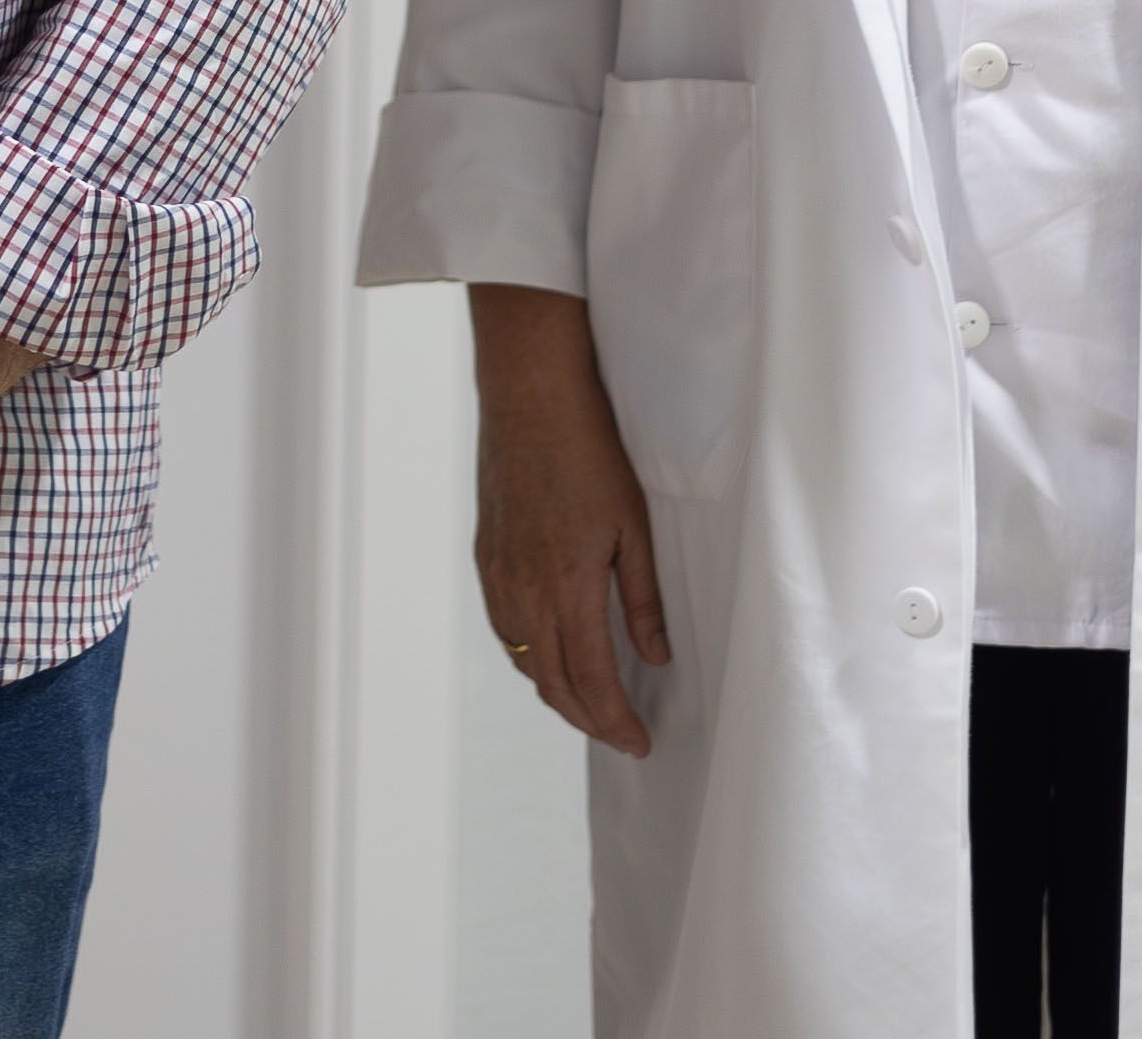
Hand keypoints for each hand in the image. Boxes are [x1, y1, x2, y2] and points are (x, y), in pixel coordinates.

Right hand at [468, 285, 673, 755]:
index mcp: (567, 585)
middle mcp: (524, 590)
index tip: (639, 742)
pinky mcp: (485, 558)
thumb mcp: (635, 526)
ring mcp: (499, 576)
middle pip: (552, 684)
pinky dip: (530, 658)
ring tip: (592, 706)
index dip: (615, 722)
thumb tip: (656, 658)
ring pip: (524, 661)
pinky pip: (505, 630)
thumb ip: (644, 599)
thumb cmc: (589, 452)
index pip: (591, 680)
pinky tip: (551, 656)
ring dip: (557, 693)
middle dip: (588, 719)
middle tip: (621, 735)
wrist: (529, 399)